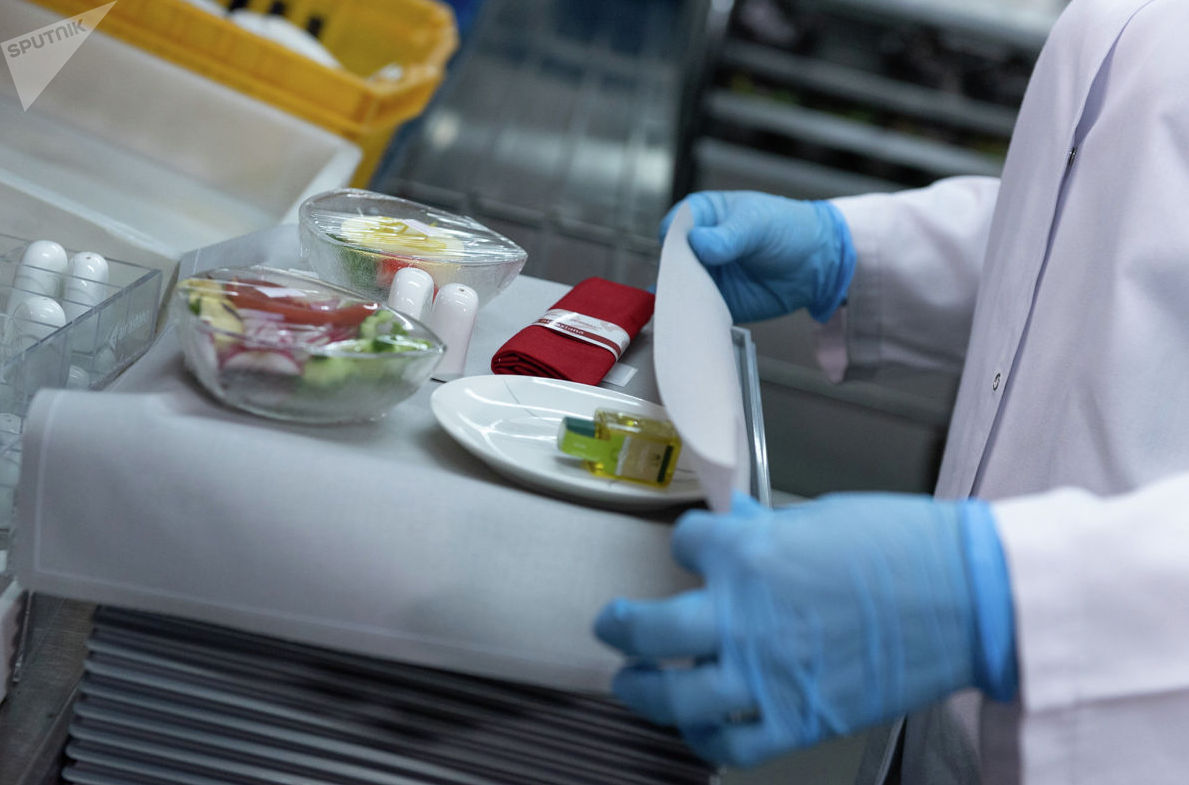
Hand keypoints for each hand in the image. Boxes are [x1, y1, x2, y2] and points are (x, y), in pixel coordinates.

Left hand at [594, 492, 1015, 768]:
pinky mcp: (798, 719)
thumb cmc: (906, 547)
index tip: (696, 549)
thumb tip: (735, 524)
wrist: (971, 597)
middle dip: (619, 625)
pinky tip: (697, 727)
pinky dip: (705, 740)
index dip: (689, 544)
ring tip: (632, 681)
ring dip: (642, 689)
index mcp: (750, 552)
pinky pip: (729, 744)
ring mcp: (765, 673)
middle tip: (612, 624)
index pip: (685, 543)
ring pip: (673, 694)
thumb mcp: (822, 519)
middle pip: (645, 627)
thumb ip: (766, 531)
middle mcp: (743, 615)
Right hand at [660, 191, 855, 323]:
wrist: (817, 262)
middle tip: (685, 285)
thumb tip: (698, 242)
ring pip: (680, 289)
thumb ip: (727, 235)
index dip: (673, 242)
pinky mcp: (716, 301)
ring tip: (690, 305)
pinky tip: (697, 319)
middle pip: (671, 262)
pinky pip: (697, 310)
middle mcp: (698, 247)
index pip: (673, 228)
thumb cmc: (788, 228)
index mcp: (703, 216)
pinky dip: (694, 316)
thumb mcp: (757, 224)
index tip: (681, 255)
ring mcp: (706, 276)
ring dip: (681, 299)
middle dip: (674, 275)